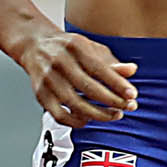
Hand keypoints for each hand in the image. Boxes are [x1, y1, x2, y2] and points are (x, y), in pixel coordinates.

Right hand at [17, 27, 137, 123]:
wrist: (35, 45)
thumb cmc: (67, 48)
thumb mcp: (91, 48)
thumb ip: (111, 62)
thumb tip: (131, 70)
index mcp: (75, 46)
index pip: (99, 68)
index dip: (117, 84)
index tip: (132, 95)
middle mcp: (59, 62)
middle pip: (88, 88)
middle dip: (112, 101)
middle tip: (128, 107)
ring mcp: (48, 79)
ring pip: (75, 104)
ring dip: (98, 114)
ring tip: (114, 115)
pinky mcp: (40, 95)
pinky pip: (60, 115)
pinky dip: (76, 121)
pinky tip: (89, 119)